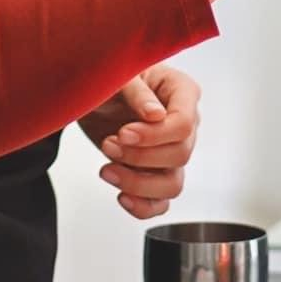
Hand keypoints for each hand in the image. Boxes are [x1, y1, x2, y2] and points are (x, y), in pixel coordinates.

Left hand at [78, 66, 200, 220]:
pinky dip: (142, 206)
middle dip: (139, 156)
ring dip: (138, 183)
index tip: (123, 133)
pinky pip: (161, 202)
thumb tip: (156, 115)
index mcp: (183, 93)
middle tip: (108, 143)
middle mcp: (185, 125)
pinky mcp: (156, 172)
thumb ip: (138, 92)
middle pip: (180, 155)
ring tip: (106, 171)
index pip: (184, 125)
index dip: (154, 136)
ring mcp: (172, 152)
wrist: (95, 94)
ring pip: (173, 184)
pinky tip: (121, 196)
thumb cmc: (112, 77)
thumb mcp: (121, 75)